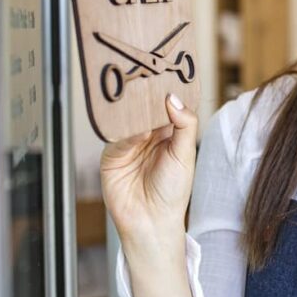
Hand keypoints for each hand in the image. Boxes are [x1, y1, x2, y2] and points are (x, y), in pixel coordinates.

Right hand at [100, 93, 197, 246]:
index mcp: (168, 133)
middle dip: (148, 97)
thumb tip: (174, 98)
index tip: (170, 75)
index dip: (168, 93)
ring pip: (129, 121)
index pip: (166, 106)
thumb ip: (184, 125)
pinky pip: (117, 138)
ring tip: (143, 101)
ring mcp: (128, 144)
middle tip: (152, 79)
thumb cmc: (172, 191)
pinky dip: (127, 134)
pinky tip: (138, 132)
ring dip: (135, 112)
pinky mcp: (112, 156)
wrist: (151, 221)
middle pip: (145, 110)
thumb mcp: (185, 155)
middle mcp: (147, 136)